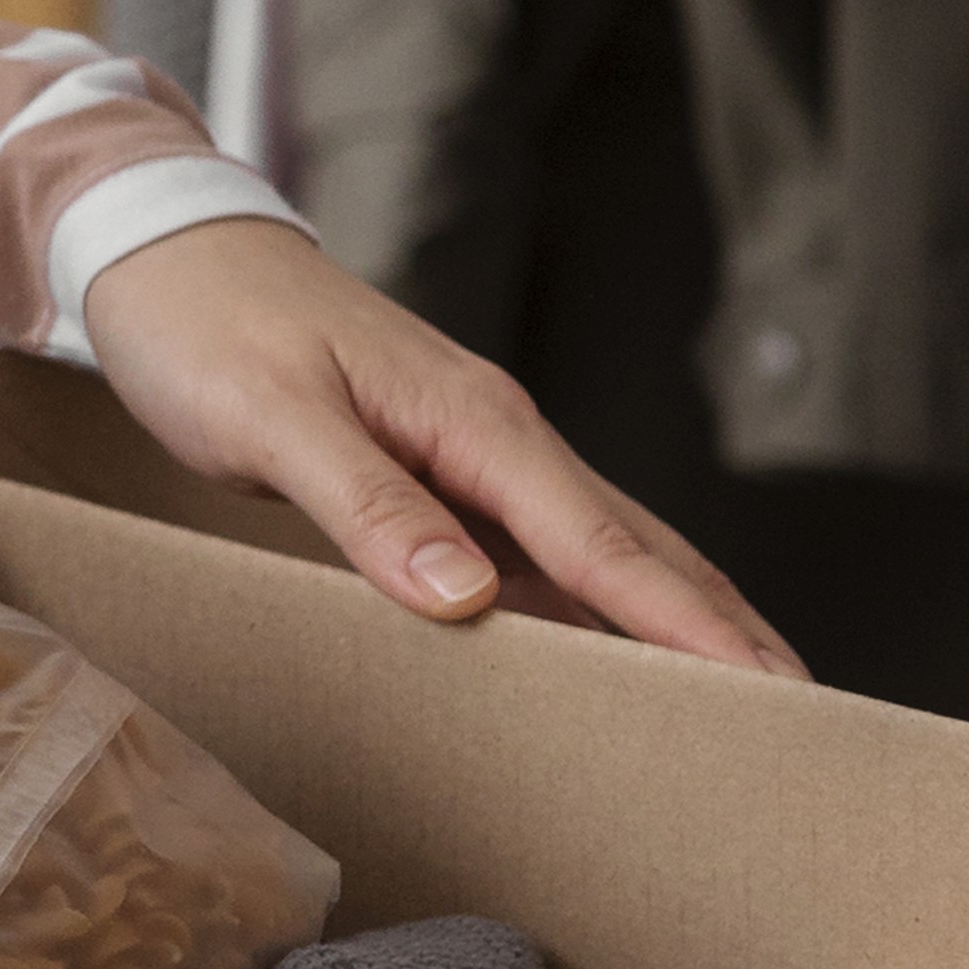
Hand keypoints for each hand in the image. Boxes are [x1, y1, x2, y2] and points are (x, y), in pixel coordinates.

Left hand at [75, 214, 798, 673]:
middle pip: (634, 547)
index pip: (601, 542)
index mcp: (474, 424)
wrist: (161, 250)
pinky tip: (606, 662)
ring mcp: (472, 454)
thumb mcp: (270, 419)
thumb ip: (367, 505)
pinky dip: (587, 609)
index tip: (766, 687)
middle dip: (720, 629)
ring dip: (672, 623)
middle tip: (807, 718)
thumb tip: (464, 596)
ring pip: (597, 551)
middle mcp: (495, 438)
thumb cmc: (204, 328)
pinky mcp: (435, 470)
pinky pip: (535, 553)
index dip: (683, 623)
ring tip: (743, 704)